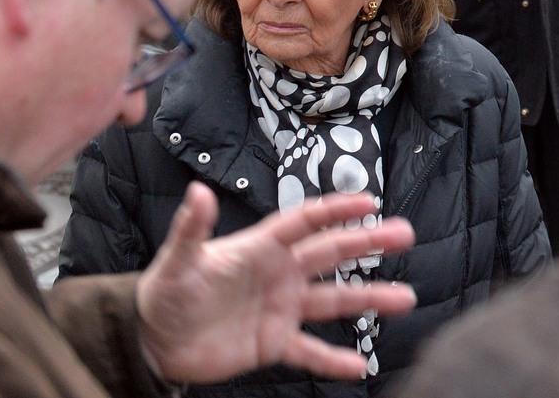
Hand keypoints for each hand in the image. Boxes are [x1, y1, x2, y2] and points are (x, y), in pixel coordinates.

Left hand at [135, 183, 417, 383]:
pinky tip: (359, 366)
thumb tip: (197, 192)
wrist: (155, 340)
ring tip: (404, 298)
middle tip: (403, 234)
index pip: (305, 222)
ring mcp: (281, 309)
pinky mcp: (274, 343)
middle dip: (368, 243)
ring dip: (369, 298)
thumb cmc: (165, 292)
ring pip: (334, 300)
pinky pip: (310, 352)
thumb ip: (191, 228)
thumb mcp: (178, 260)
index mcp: (261, 247)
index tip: (369, 201)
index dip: (336, 210)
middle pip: (332, 253)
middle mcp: (280, 274)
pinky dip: (334, 360)